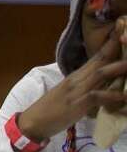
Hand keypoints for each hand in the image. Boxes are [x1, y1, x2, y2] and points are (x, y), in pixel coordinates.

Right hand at [19, 23, 126, 140]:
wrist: (34, 121)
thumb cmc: (52, 109)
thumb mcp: (71, 94)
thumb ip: (87, 86)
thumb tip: (106, 85)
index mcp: (76, 75)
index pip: (97, 56)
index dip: (110, 43)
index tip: (121, 29)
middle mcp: (77, 79)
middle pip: (100, 59)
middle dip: (115, 46)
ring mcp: (76, 90)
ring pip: (100, 74)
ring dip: (119, 68)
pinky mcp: (77, 103)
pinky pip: (97, 96)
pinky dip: (112, 95)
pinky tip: (124, 96)